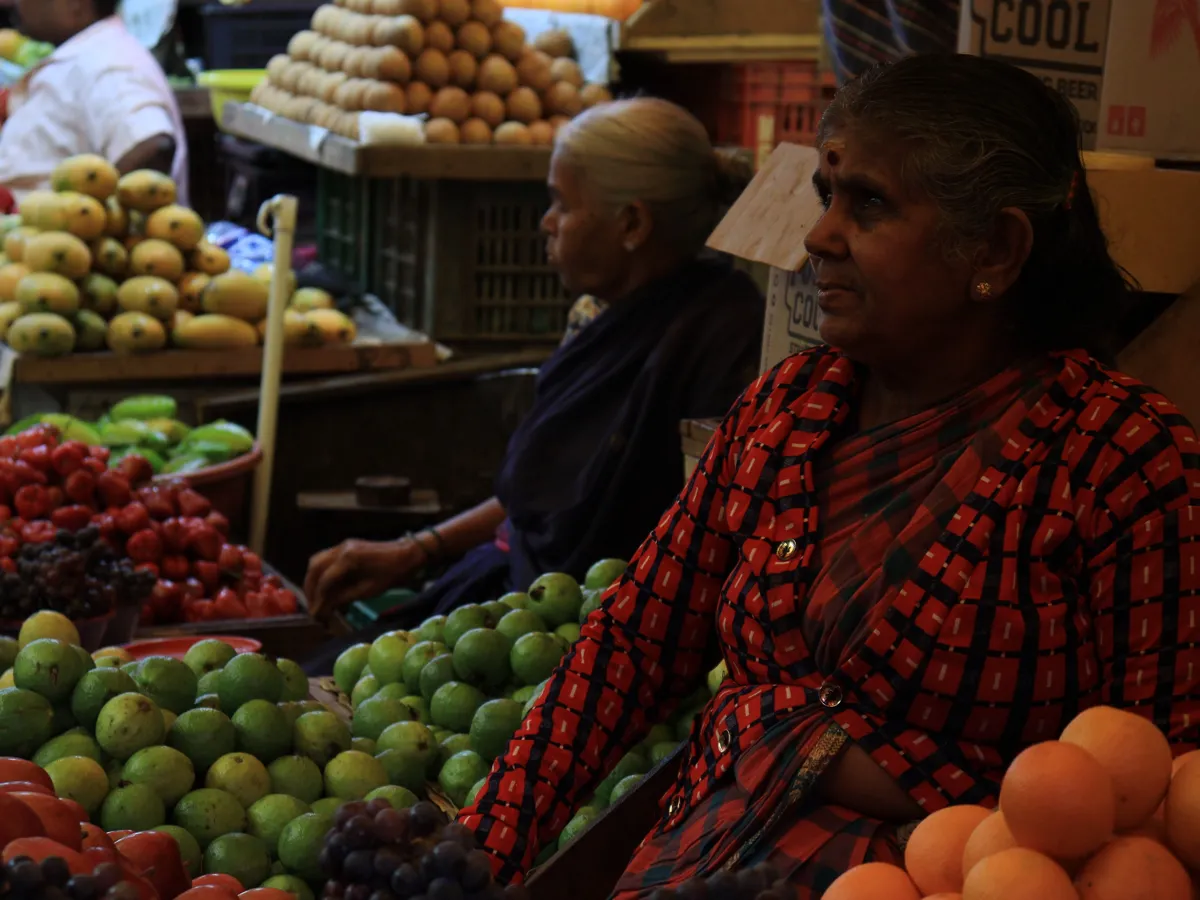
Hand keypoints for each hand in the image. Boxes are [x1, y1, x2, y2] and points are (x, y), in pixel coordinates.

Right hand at [304, 538, 422, 620]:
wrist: (408, 554)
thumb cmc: (392, 574)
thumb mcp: (368, 590)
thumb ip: (344, 597)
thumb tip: (324, 608)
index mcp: (348, 558)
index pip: (325, 580)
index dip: (319, 599)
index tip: (316, 615)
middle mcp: (341, 548)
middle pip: (315, 568)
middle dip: (310, 589)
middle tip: (313, 608)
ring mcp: (342, 545)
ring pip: (317, 561)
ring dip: (313, 580)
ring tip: (316, 599)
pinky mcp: (346, 547)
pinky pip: (326, 559)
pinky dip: (321, 573)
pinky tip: (324, 588)